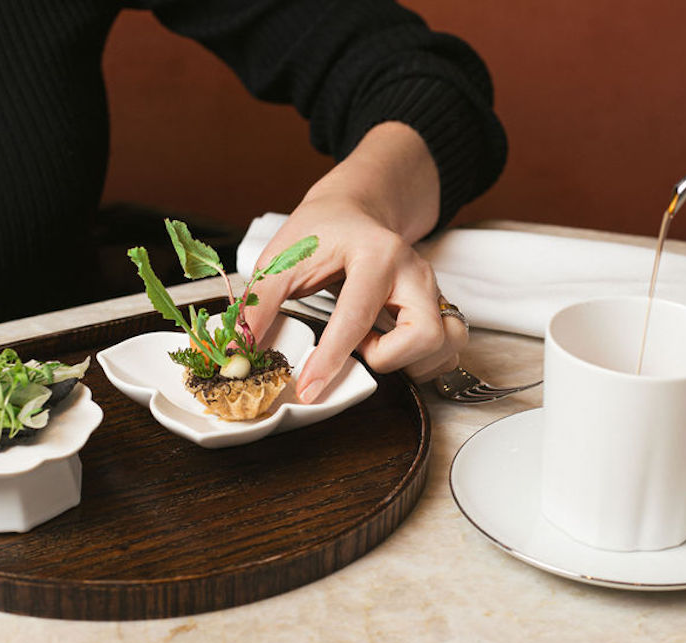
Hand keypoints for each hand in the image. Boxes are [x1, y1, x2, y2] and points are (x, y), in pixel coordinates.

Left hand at [242, 122, 466, 402]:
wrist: (356, 210)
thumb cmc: (322, 232)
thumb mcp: (281, 258)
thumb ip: (260, 305)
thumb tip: (239, 352)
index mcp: (376, 254)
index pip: (358, 316)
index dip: (332, 359)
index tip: (309, 388)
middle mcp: (414, 272)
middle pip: (425, 335)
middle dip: (389, 357)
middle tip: (360, 346)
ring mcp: (433, 289)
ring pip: (445, 346)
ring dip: (408, 361)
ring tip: (375, 343)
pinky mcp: (440, 306)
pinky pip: (447, 351)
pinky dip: (420, 360)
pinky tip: (392, 344)